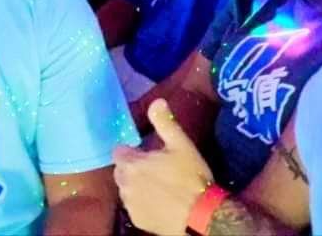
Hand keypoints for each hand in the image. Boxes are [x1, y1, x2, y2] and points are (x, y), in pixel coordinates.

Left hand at [113, 99, 213, 234]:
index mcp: (131, 163)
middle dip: (134, 168)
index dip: (134, 152)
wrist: (202, 218)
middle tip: (157, 171)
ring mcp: (129, 204)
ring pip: (127, 189)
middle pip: (122, 170)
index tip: (148, 155)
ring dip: (137, 186)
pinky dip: (143, 204)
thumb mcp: (182, 145)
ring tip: (161, 188)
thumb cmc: (192, 179)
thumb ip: (165, 122)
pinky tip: (161, 204)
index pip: (120, 151)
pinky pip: (135, 207)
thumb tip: (157, 101)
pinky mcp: (136, 220)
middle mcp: (124, 184)